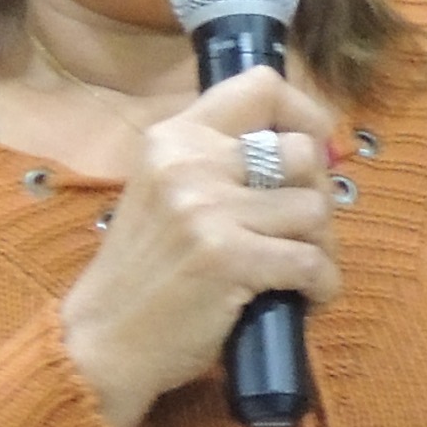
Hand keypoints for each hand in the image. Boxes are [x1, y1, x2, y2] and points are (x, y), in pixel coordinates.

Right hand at [59, 64, 342, 426]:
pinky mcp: (228, 259)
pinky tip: (305, 300)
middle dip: (317, 194)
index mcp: (173, 137)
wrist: (103, 341)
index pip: (261, 86)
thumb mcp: (164, 193)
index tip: (315, 146)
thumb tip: (304, 151)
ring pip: (315, 209)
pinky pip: (313, 262)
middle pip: (302, 153)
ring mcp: (207, 210)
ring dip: (323, 247)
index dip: (304, 112)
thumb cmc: (143, 273)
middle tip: (302, 230)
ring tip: (299, 271)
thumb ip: (216, 164)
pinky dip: (323, 286)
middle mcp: (189, 162)